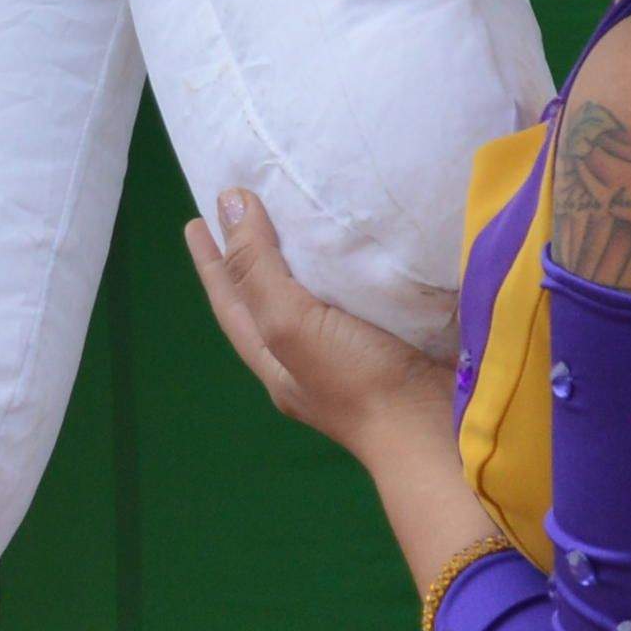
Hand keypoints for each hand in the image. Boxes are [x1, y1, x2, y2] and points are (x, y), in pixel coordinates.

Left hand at [183, 185, 442, 464]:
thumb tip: (230, 202)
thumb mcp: (289, 322)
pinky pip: (360, 295)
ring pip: (316, 296)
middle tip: (245, 210)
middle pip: (268, 297)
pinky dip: (352, 269)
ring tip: (300, 217)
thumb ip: (257, 267)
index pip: (232, 298)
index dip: (213, 259)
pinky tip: (364, 248)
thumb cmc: (355, 379)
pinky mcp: (393, 339)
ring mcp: (351, 352)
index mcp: (275, 359)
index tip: (196, 219)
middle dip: (253, 257)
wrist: (433, 429)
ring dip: (306, 259)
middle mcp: (306, 358)